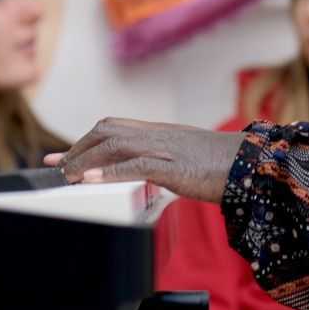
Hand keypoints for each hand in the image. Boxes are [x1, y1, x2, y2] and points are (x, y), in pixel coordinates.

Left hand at [46, 118, 244, 202]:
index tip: (63, 156)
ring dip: (85, 160)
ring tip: (67, 176)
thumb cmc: (224, 167)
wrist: (251, 166)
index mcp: (161, 133)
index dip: (85, 141)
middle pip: (107, 130)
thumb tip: (145, 181)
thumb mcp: (187, 160)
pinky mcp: (173, 166)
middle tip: (57, 167)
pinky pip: (134, 165)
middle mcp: (158, 135)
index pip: (114, 128)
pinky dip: (107, 172)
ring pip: (114, 144)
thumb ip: (163, 165)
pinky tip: (90, 180)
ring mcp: (165, 148)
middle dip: (78, 148)